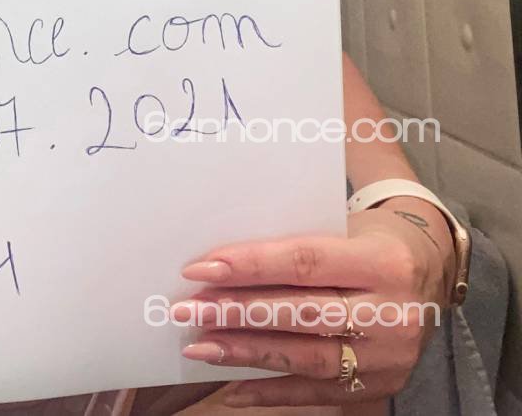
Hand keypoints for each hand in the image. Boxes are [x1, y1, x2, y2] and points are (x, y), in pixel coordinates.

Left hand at [169, 206, 454, 407]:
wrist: (432, 267)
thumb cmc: (372, 237)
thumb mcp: (344, 226)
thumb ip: (295, 244)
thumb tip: (222, 262)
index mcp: (382, 261)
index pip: (305, 263)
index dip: (250, 266)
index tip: (201, 268)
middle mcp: (392, 312)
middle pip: (302, 314)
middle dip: (238, 313)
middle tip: (189, 309)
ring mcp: (389, 356)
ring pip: (306, 358)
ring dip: (246, 353)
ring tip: (200, 346)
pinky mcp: (381, 386)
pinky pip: (317, 393)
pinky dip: (271, 392)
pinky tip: (232, 388)